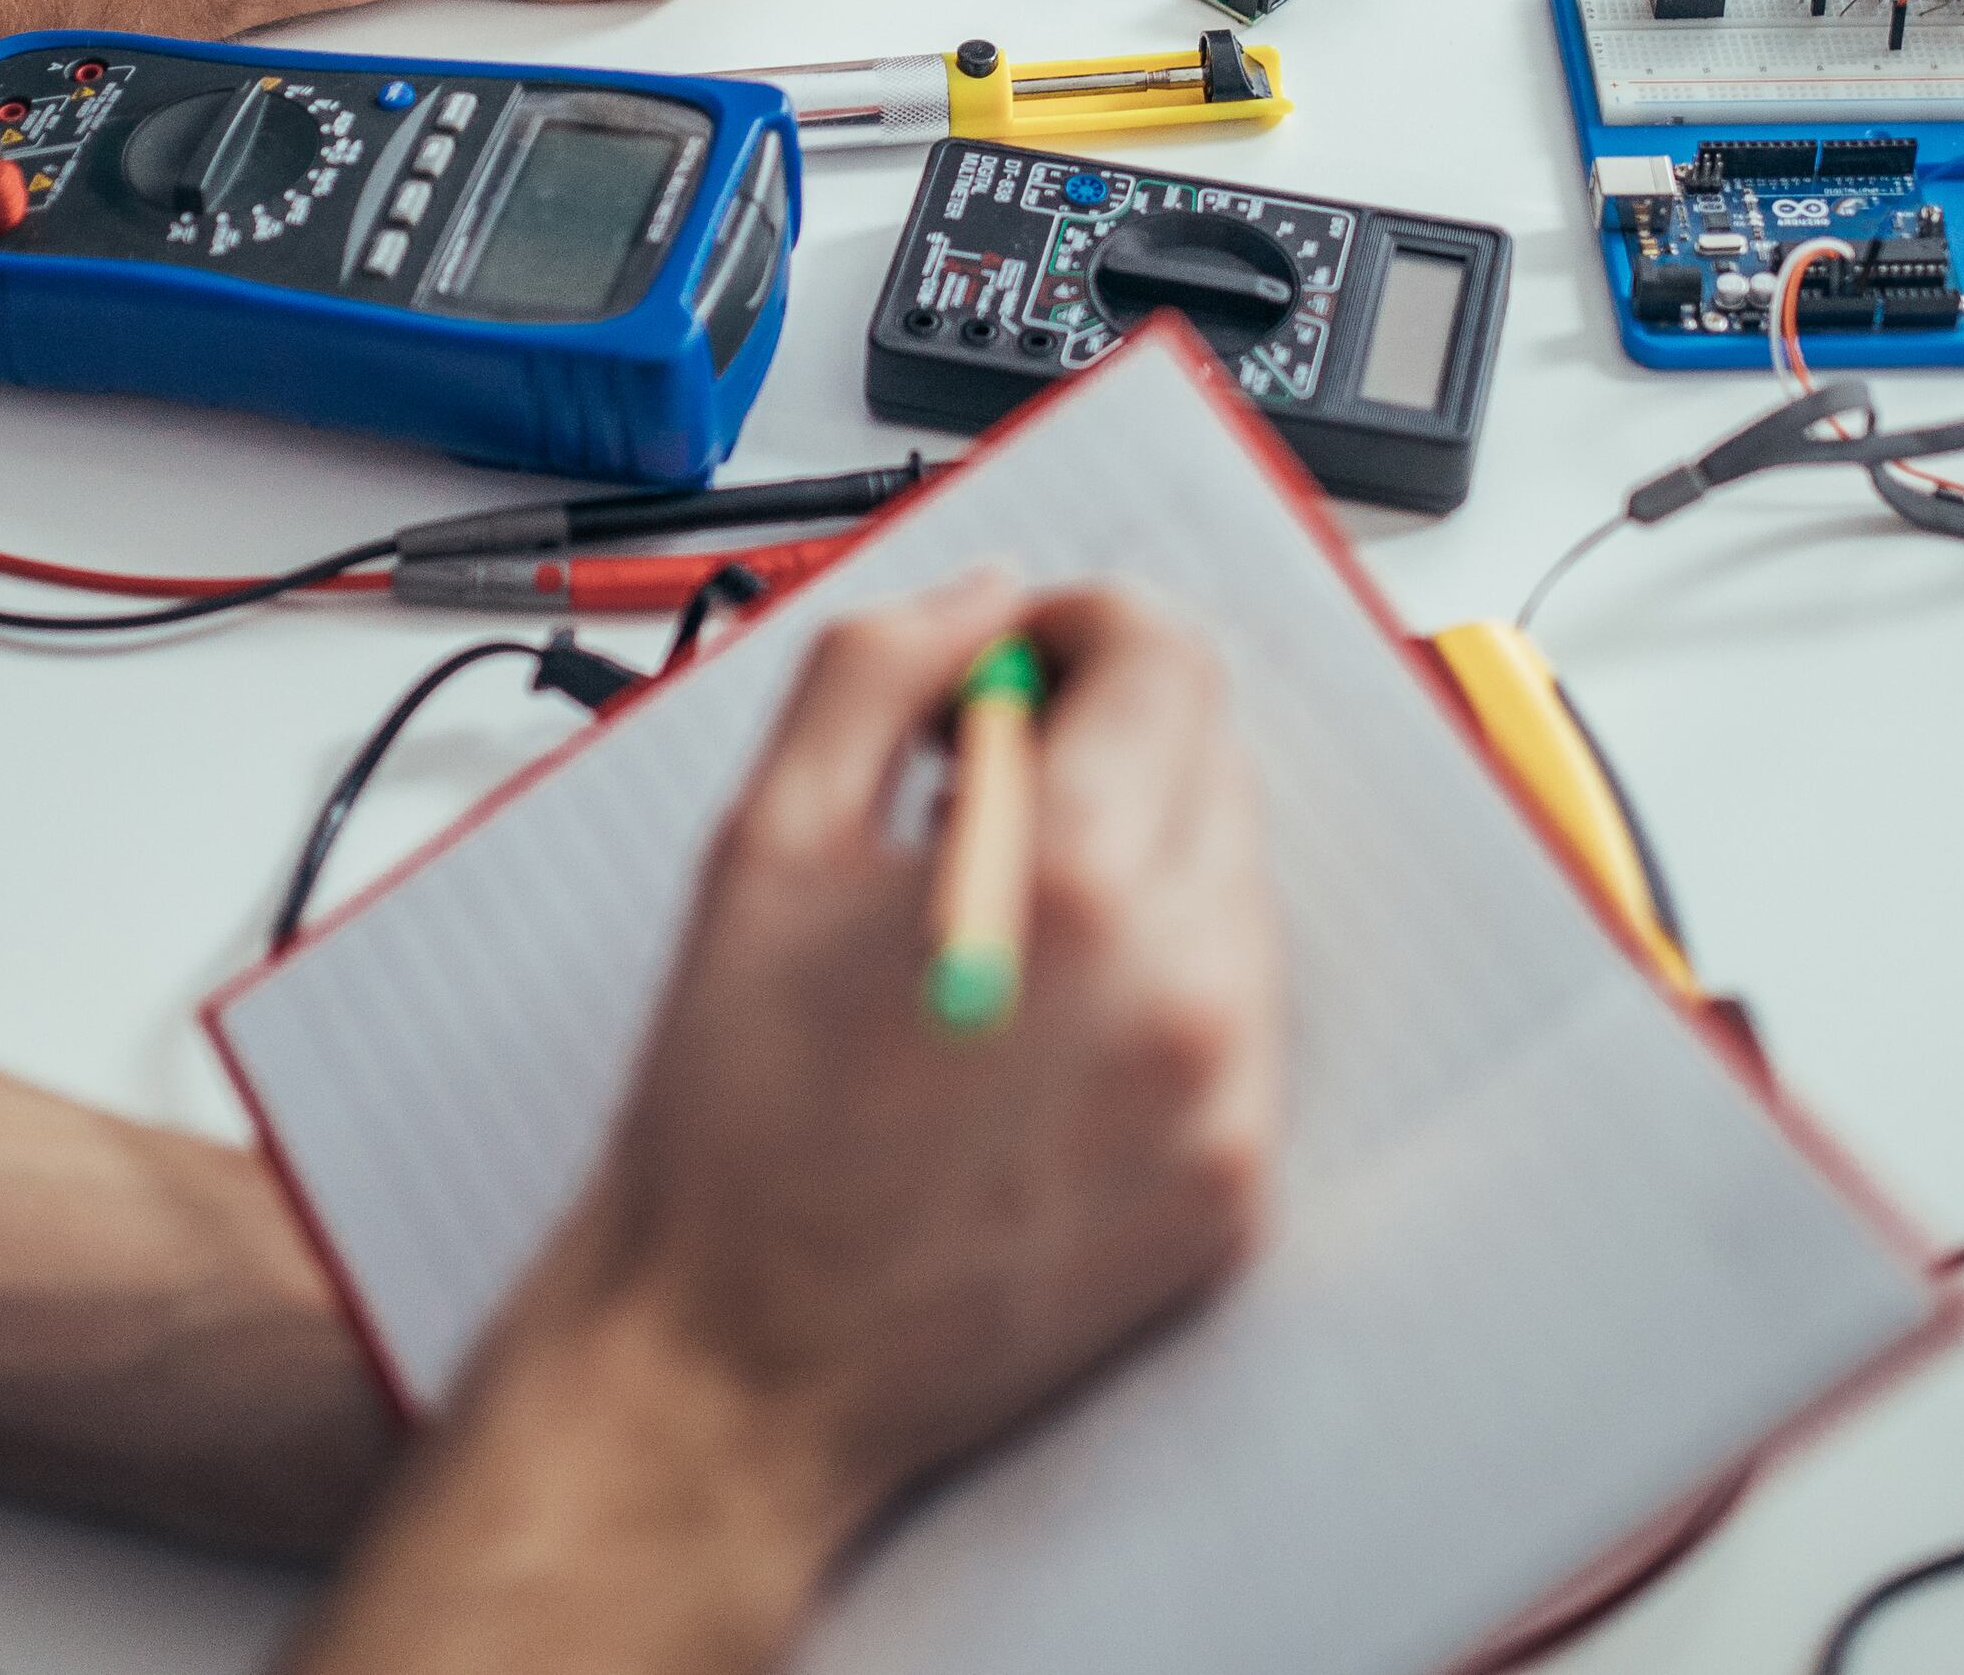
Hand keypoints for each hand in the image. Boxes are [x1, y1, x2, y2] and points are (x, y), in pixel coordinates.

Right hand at [488, 580, 1280, 1546]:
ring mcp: (1223, 1105)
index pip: (1167, 660)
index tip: (1021, 652)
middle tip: (978, 786)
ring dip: (1134, 861)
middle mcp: (1181, 994)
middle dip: (1103, 737)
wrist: (736, 1363)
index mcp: (1072, 885)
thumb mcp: (764, 842)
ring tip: (995, 927)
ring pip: (1230, 888)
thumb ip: (881, 670)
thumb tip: (986, 599)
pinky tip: (1036, 1030)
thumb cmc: (729, 1126)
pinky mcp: (1233, 1196)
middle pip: (1213, 761)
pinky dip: (1155, 989)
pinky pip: (1233, 1022)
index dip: (1083, 622)